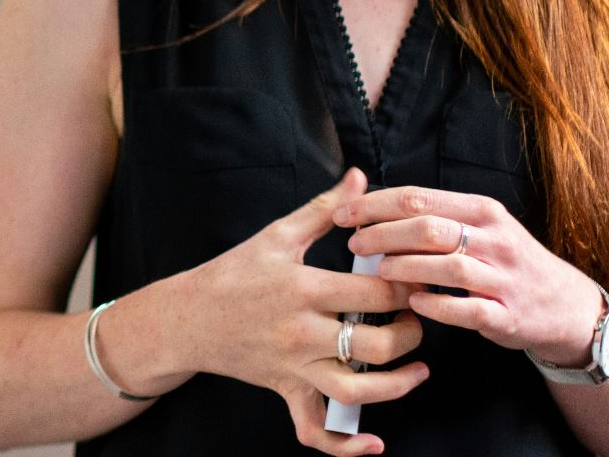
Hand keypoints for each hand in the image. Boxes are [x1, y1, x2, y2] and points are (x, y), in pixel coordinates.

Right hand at [180, 167, 426, 455]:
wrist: (187, 318)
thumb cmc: (233, 272)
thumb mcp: (277, 234)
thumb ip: (324, 209)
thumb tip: (360, 178)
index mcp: (303, 288)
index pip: (375, 294)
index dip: (408, 287)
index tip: (421, 277)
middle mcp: (302, 333)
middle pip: (377, 345)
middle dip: (411, 332)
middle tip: (419, 317)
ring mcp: (294, 368)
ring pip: (358, 391)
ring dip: (398, 385)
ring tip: (418, 368)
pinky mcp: (286, 392)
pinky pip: (316, 431)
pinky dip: (346, 446)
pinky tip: (374, 444)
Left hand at [336, 186, 604, 366]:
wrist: (565, 305)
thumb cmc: (508, 262)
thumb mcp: (482, 227)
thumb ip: (436, 217)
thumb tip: (374, 208)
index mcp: (482, 211)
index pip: (419, 198)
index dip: (375, 205)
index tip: (343, 213)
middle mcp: (495, 239)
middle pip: (428, 228)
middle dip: (383, 233)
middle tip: (354, 244)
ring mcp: (503, 278)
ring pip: (447, 266)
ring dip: (406, 267)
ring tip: (378, 271)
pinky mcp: (507, 314)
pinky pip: (468, 309)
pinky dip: (438, 305)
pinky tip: (414, 302)